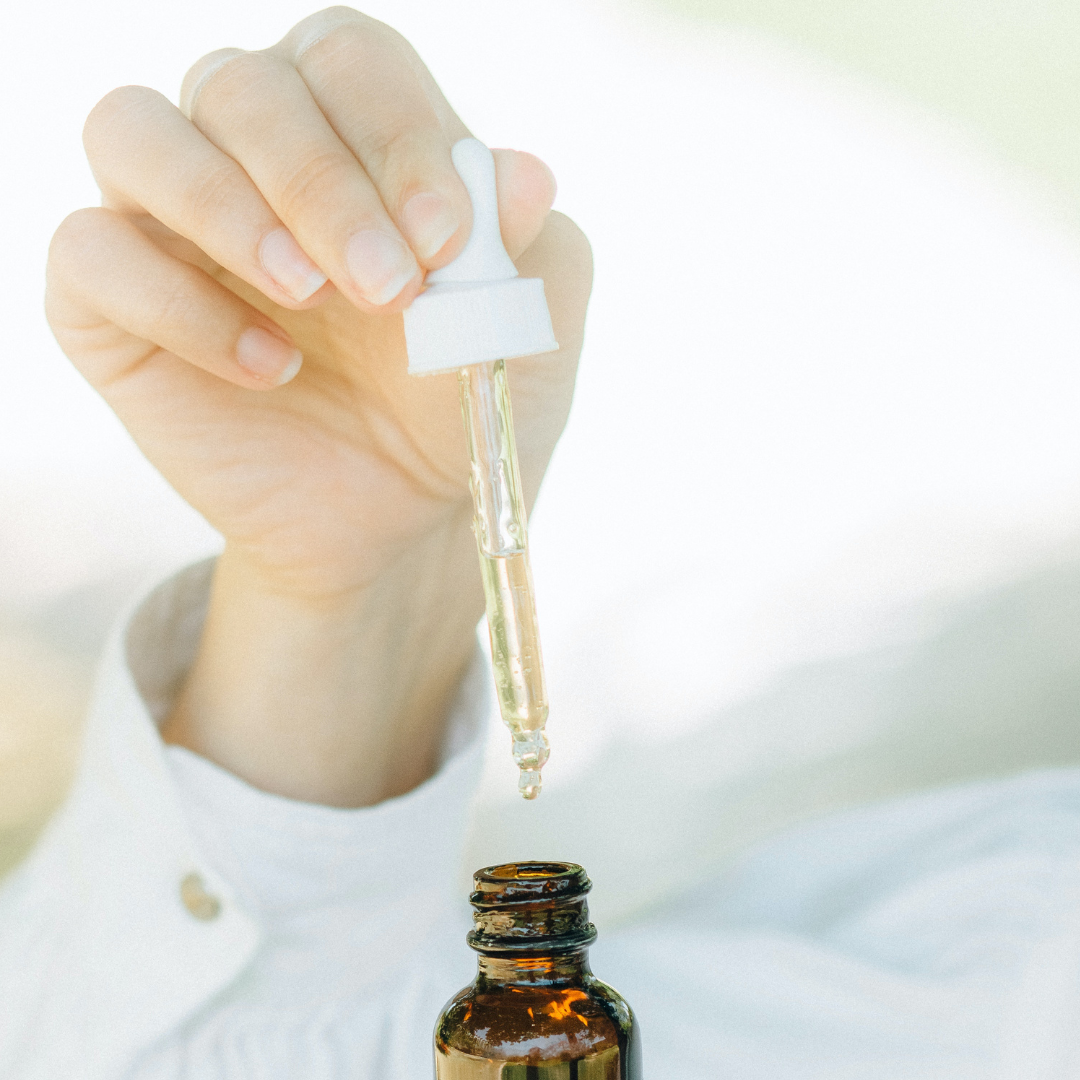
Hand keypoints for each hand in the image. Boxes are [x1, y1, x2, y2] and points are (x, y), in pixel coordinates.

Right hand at [45, 7, 591, 805]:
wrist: (397, 513)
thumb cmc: (456, 404)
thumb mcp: (519, 339)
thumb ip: (528, 252)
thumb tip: (524, 175)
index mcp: (354, 135)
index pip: (352, 63)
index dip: (398, 134)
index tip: (447, 241)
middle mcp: (249, 155)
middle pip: (245, 86)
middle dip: (323, 185)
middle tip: (389, 291)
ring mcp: (169, 223)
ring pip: (132, 131)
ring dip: (225, 207)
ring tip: (309, 299)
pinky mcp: (109, 303)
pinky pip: (89, 253)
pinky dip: (175, 303)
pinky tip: (269, 369)